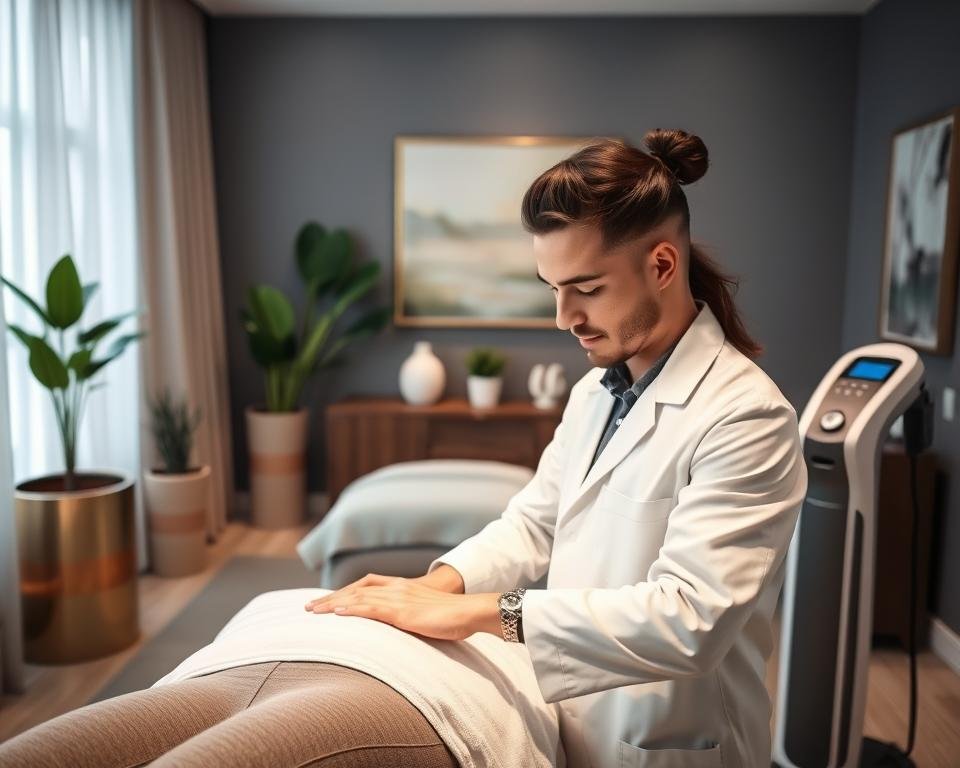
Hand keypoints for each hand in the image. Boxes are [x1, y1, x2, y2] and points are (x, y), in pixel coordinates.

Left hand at [303, 573, 499, 640]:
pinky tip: (336, 613)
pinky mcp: (402, 612)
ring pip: (357, 597)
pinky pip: (371, 608)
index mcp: (400, 588)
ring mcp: (398, 599)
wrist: (469, 612)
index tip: (324, 602)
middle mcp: (395, 589)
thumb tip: (396, 629)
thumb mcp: (423, 614)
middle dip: (329, 598)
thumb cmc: (451, 617)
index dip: (343, 593)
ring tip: (312, 611)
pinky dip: (351, 608)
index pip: (364, 587)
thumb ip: (407, 616)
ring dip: (332, 603)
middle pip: (354, 590)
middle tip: (308, 608)